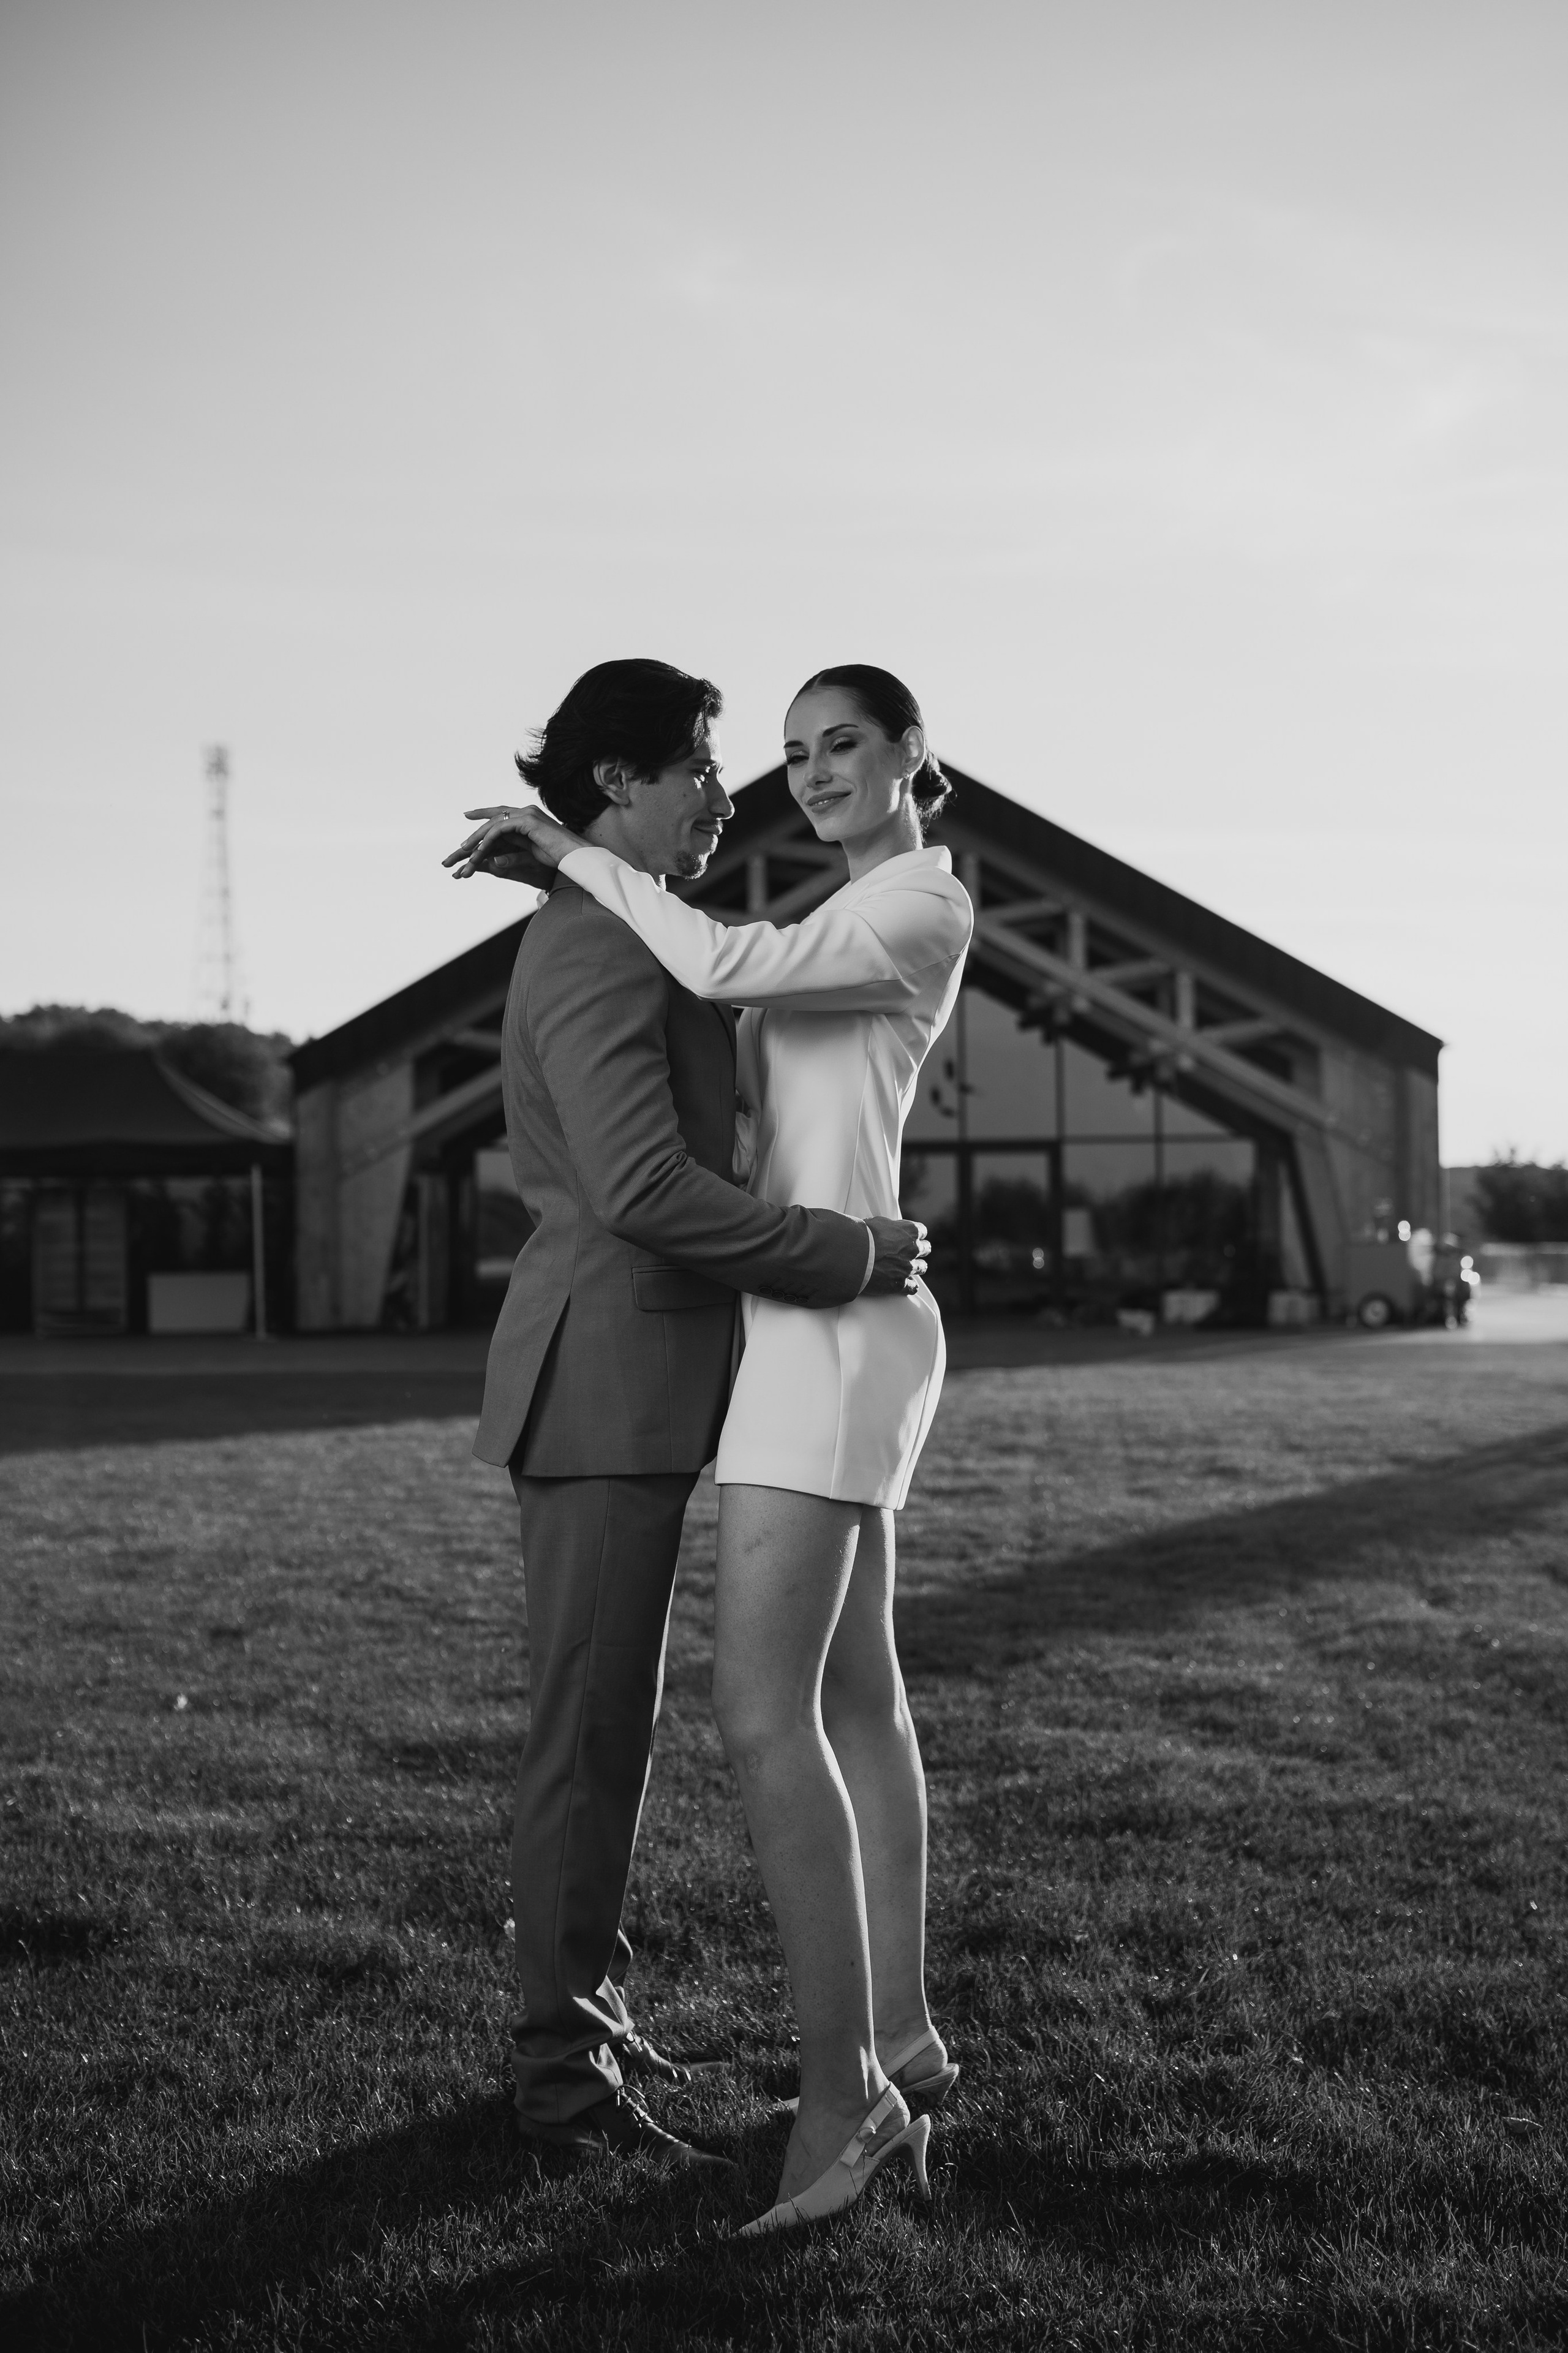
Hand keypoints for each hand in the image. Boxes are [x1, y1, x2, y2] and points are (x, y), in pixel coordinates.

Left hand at [443, 803, 583, 880]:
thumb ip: (512, 854)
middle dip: (475, 830)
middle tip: (458, 846)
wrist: (576, 858)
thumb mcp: (529, 857)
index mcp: (529, 818)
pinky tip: (478, 851)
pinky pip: (500, 830)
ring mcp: (527, 815)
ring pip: (494, 825)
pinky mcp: (527, 821)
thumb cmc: (559, 859)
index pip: (502, 813)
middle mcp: (526, 812)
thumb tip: (495, 860)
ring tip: (464, 852)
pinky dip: (487, 840)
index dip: (484, 813)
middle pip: (494, 818)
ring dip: (477, 839)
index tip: (468, 815)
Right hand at [864, 1215, 929, 1295]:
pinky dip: (910, 1286)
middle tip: (910, 1252)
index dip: (915, 1234)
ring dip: (916, 1267)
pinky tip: (907, 1285)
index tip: (910, 1237)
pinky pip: (913, 1287)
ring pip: (922, 1267)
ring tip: (908, 1267)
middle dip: (919, 1250)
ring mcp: (908, 1267)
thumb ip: (890, 1227)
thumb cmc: (863, 1235)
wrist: (853, 1255)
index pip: (922, 1231)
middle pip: (925, 1249)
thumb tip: (889, 1229)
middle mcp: (913, 1249)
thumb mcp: (878, 1222)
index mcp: (910, 1231)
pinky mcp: (900, 1284)